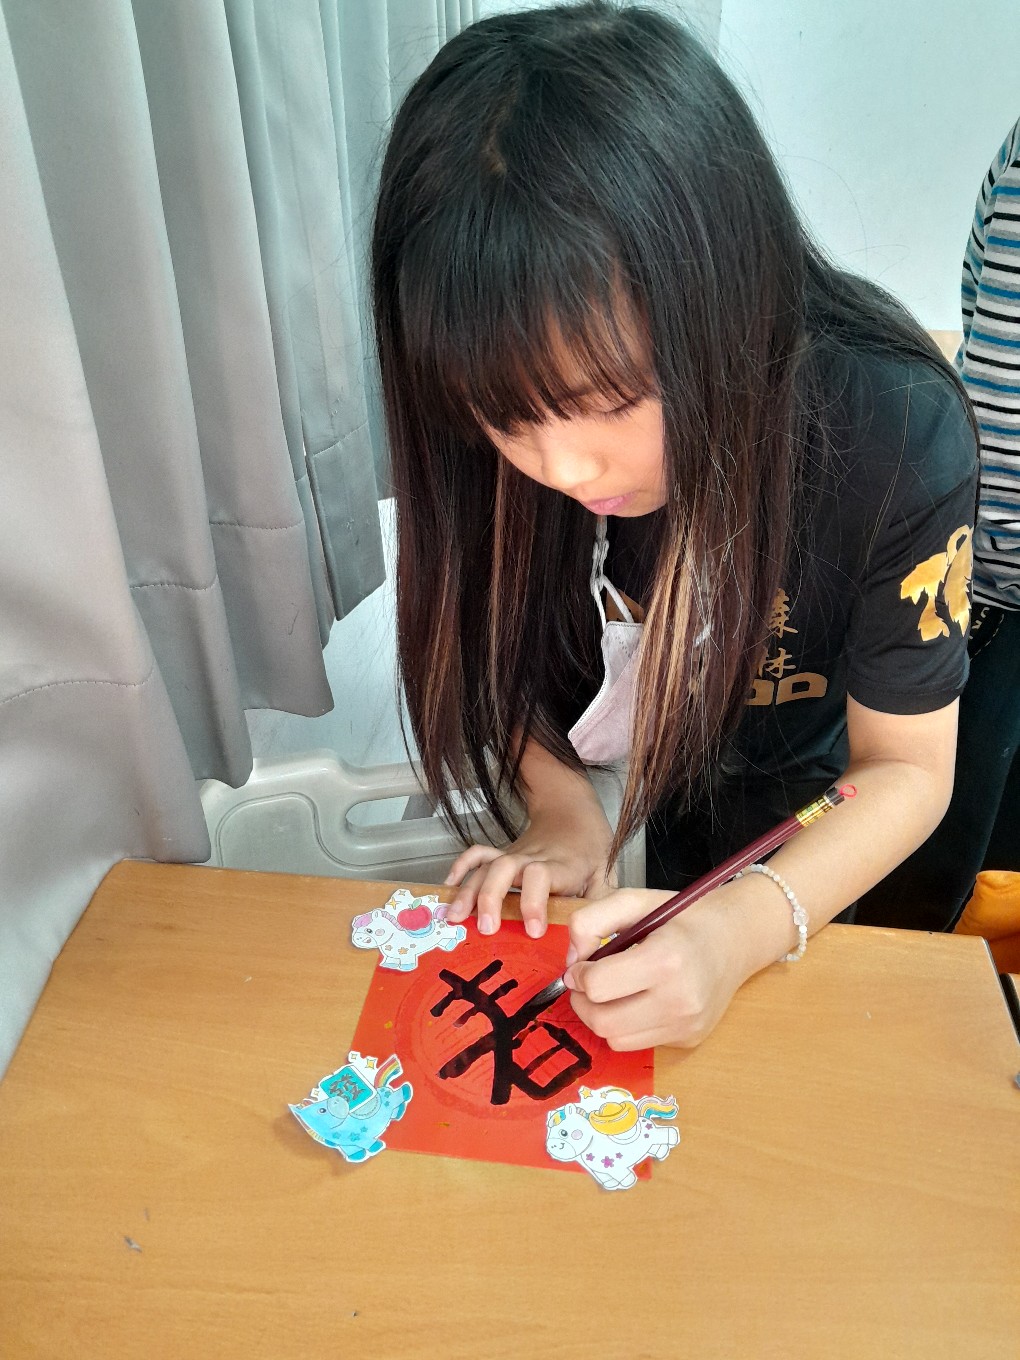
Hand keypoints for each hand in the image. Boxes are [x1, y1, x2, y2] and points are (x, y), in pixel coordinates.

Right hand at [444, 804, 615, 938]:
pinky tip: (448, 887)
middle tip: (486, 929)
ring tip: (455, 918)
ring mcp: (513, 855)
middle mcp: (532, 858)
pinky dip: (461, 868)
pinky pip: (477, 854)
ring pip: (486, 866)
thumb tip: (585, 949)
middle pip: (504, 868)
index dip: (534, 901)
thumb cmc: (590, 849)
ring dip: (469, 891)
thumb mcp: (606, 875)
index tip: (533, 930)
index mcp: (560, 866)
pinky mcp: (502, 854)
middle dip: (491, 898)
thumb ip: (599, 909)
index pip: (541, 876)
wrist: (573, 812)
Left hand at [564, 884, 752, 1049]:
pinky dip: (627, 1026)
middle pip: (602, 1022)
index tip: (580, 966)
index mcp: (664, 960)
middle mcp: (679, 1000)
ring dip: (601, 1018)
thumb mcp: (634, 901)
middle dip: (582, 1003)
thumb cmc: (682, 917)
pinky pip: (640, 1043)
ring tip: (608, 994)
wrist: (736, 938)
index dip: (578, 975)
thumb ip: (591, 920)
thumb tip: (570, 961)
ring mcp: (686, 1025)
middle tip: (584, 985)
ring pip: (617, 1040)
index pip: (598, 987)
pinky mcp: (690, 1040)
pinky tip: (637, 1002)